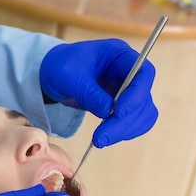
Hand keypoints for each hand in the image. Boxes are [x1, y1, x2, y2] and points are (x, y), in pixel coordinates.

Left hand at [40, 38, 157, 147]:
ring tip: (99, 141)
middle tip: (101, 137)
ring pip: (142, 113)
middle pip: (143, 98)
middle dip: (124, 121)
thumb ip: (89, 93)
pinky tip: (106, 137)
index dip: (136, 94)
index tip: (118, 112)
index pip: (144, 72)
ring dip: (124, 130)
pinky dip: (124, 132)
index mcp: (119, 55)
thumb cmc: (60, 66)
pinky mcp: (122, 105)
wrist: (52, 75)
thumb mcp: (69, 76)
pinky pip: (134, 121)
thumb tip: (107, 112)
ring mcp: (127, 89)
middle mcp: (128, 71)